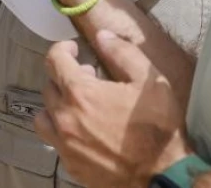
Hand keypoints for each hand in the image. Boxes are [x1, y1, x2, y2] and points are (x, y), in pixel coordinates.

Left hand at [36, 32, 190, 186]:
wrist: (166, 178)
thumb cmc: (159, 128)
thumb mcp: (149, 81)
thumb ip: (122, 53)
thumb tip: (101, 36)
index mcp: (79, 93)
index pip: (53, 60)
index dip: (62, 49)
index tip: (74, 49)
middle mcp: (64, 118)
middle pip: (49, 87)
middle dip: (65, 77)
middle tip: (87, 79)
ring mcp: (65, 144)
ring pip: (44, 115)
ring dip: (57, 105)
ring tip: (78, 105)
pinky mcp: (71, 166)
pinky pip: (54, 141)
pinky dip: (62, 130)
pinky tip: (83, 130)